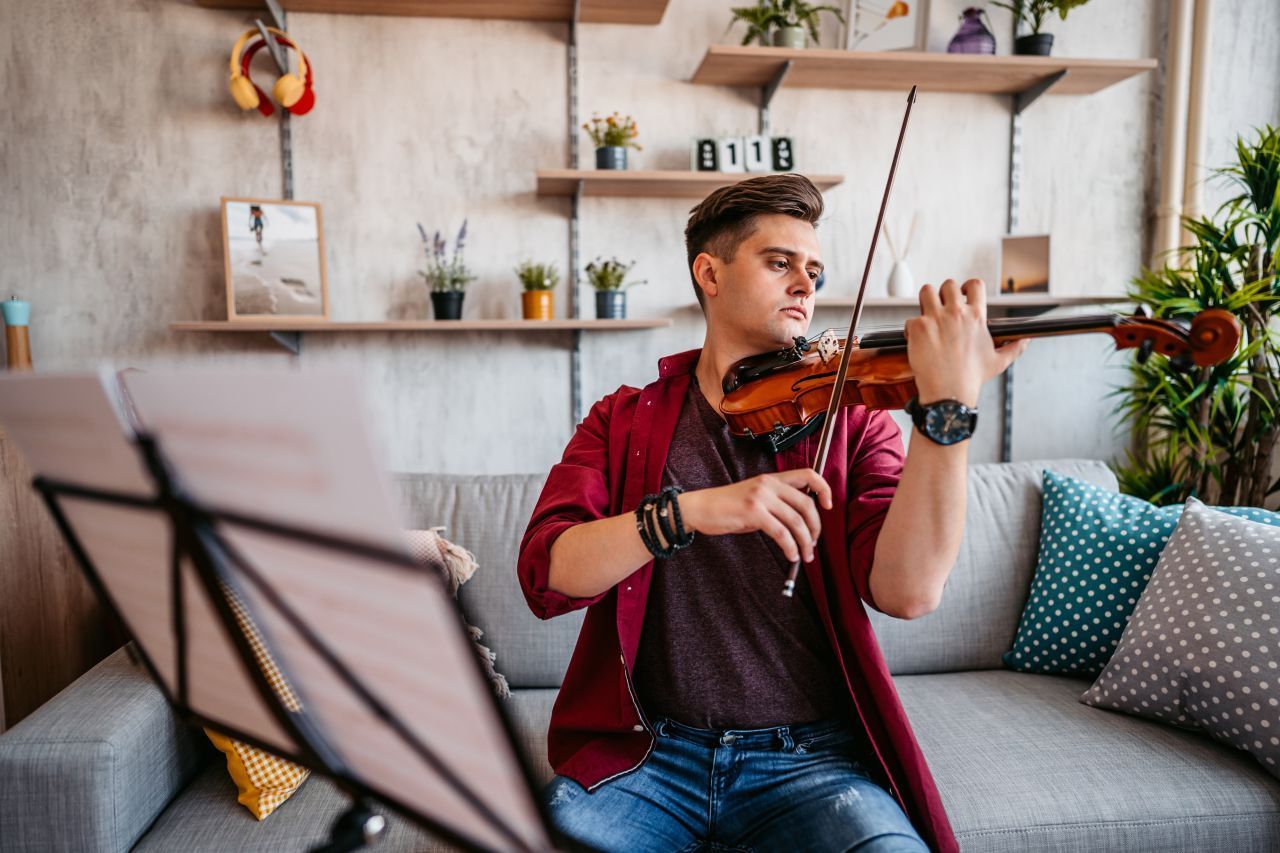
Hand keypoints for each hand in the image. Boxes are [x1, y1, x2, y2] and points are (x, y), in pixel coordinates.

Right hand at [678, 468, 832, 563]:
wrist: (700, 508)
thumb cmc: (728, 507)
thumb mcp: (756, 498)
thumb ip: (778, 503)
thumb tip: (801, 521)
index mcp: (772, 478)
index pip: (808, 475)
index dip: (824, 489)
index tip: (829, 505)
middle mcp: (769, 484)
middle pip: (807, 504)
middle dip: (815, 528)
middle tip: (814, 543)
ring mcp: (761, 497)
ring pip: (796, 521)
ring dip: (805, 542)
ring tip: (805, 555)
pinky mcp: (753, 512)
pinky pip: (781, 533)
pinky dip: (790, 547)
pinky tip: (790, 555)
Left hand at [904, 278, 1029, 405]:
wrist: (949, 391)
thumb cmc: (971, 377)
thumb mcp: (998, 362)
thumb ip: (1014, 348)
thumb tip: (1026, 341)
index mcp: (976, 317)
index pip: (975, 285)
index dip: (968, 286)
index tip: (963, 293)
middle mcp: (956, 313)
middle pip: (948, 284)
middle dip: (944, 293)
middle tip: (941, 306)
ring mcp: (935, 318)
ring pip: (926, 291)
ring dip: (925, 300)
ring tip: (926, 313)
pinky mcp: (918, 327)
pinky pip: (911, 318)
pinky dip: (912, 328)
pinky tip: (917, 339)